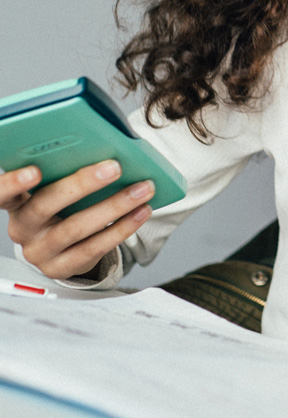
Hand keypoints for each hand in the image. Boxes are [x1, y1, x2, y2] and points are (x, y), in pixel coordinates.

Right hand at [3, 161, 153, 280]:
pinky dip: (122, 227)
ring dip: (114, 206)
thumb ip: (64, 175)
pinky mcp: (61, 267)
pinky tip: (141, 212)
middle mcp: (22, 228)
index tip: (34, 170)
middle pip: (45, 205)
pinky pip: (94, 247)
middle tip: (114, 167)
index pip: (2, 194)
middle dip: (81, 184)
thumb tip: (103, 150)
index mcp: (16, 203)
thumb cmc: (63, 208)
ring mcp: (40, 251)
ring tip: (142, 189)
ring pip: (76, 228)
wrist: (63, 249)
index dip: (13, 183)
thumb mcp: (56, 192)